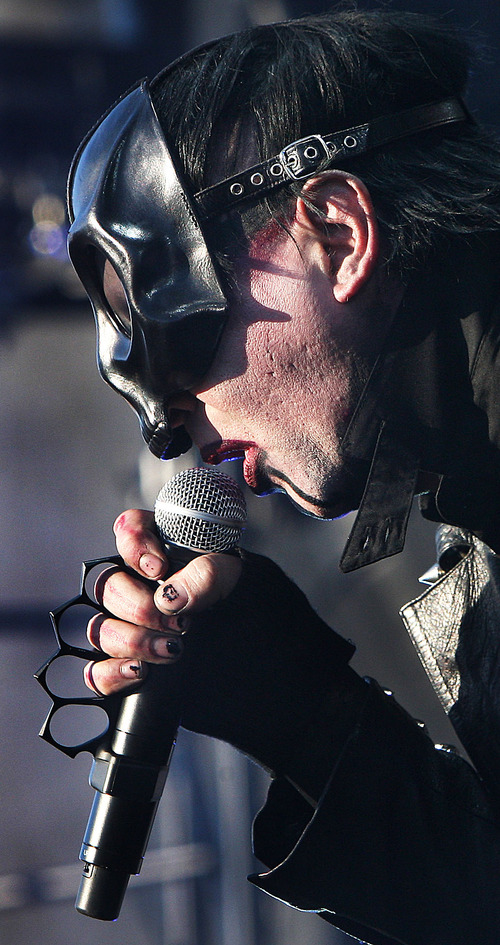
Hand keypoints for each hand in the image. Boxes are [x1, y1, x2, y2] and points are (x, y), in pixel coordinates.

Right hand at [84, 508, 364, 795]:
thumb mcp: (252, 584)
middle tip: (179, 623)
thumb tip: (167, 594)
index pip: (134, 531)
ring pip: (102, 627)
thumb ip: (211, 574)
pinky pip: (98, 671)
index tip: (157, 567)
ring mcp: (144, 632)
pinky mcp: (139, 673)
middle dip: (136, 602)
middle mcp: (154, 591)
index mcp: (179, 557)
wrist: (291, 688)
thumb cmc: (277, 624)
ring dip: (129, 638)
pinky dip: (110, 672)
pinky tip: (140, 673)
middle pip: (111, 584)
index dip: (134, 543)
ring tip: (172, 651)